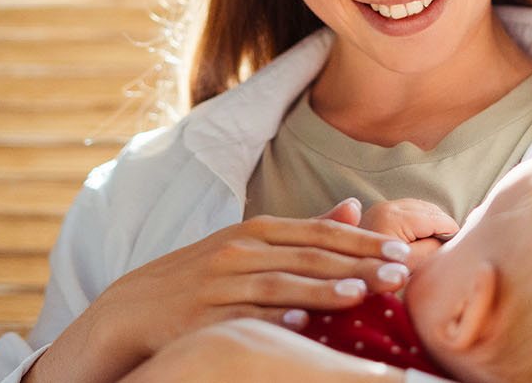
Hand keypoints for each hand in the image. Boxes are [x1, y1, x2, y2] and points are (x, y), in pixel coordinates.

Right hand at [23, 199, 412, 382]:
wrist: (131, 309)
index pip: (318, 233)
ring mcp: (220, 284)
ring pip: (280, 285)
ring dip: (323, 290)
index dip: (361, 243)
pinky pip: (243, 318)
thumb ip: (303, 229)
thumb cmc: (201, 276)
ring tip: (361, 295)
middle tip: (399, 274)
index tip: (399, 251)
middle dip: (358, 265)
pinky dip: (272, 319)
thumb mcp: (248, 244)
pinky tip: (300, 324)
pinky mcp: (202, 317)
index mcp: (254, 232)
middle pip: (307, 257)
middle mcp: (239, 252)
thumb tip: (354, 207)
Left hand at [359, 199, 459, 266]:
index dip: (453, 233)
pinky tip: (421, 240)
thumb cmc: (374, 276)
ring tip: (436, 245)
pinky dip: (419, 222)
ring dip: (432, 223)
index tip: (461, 248)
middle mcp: (387, 206)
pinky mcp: (377, 214)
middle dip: (443, 227)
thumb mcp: (409, 266)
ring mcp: (381, 208)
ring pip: (420, 208)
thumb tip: (449, 241)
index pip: (438, 218)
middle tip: (450, 247)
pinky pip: (408, 212)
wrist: (342, 276)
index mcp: (395, 217)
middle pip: (430, 210)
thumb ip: (431, 250)